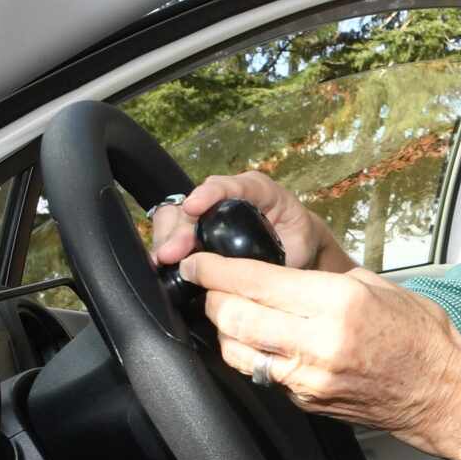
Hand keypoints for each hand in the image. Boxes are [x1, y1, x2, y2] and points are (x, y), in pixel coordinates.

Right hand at [151, 172, 354, 272]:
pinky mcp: (198, 225)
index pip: (231, 185)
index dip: (210, 194)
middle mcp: (228, 194)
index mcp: (258, 190)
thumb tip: (257, 274)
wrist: (297, 243)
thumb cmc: (299, 240)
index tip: (194, 208)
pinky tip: (162, 262)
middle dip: (179, 228)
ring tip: (163, 260)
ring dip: (167, 238)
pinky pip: (172, 228)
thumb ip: (281, 252)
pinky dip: (165, 244)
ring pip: (176, 214)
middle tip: (171, 253)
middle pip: (193, 203)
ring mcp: (209, 208)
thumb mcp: (299, 244)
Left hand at [177, 253, 460, 459]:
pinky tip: (262, 342)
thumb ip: (321, 282)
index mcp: (337, 304)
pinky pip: (264, 376)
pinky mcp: (307, 402)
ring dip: (226, 330)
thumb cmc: (422, 338)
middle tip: (208, 286)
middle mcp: (319, 343)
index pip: (256, 282)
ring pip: (239, 351)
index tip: (199, 262)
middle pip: (235, 318)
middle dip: (212, 298)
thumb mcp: (376, 288)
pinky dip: (254, 356)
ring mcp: (310, 379)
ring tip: (230, 314)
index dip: (216, 270)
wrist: (445, 394)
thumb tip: (276, 276)